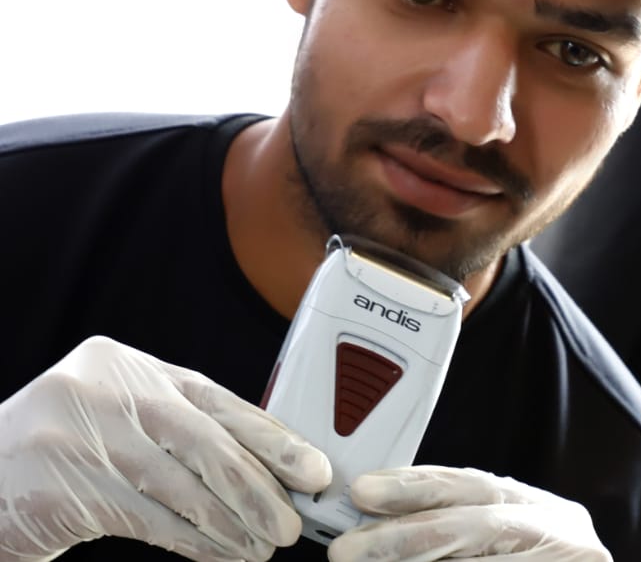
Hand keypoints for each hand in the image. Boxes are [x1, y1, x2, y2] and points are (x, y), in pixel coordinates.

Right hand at [0, 335, 331, 560]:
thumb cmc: (64, 451)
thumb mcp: (125, 420)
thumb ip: (185, 429)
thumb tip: (272, 465)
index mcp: (129, 365)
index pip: (218, 401)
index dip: (272, 439)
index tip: (313, 469)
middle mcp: (105, 390)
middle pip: (205, 443)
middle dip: (257, 488)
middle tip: (289, 523)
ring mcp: (78, 436)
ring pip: (179, 487)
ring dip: (228, 524)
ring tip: (260, 548)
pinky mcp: (60, 488)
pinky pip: (146, 520)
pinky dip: (190, 541)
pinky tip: (218, 555)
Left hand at [329, 466, 611, 560]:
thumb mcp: (510, 546)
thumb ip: (464, 538)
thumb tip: (385, 524)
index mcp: (551, 518)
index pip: (479, 489)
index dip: (420, 484)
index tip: (367, 490)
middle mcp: (565, 535)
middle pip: (479, 519)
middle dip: (407, 529)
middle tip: (347, 545)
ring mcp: (568, 559)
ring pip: (483, 542)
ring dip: (417, 554)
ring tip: (361, 560)